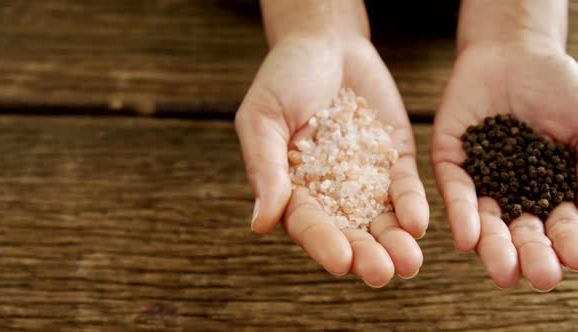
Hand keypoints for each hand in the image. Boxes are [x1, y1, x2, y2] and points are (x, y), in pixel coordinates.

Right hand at [235, 35, 428, 285]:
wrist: (326, 44)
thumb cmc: (283, 78)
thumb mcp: (263, 118)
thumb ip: (265, 168)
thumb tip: (260, 223)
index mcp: (292, 189)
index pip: (307, 223)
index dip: (322, 242)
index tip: (340, 260)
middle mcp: (329, 192)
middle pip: (348, 230)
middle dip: (365, 253)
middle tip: (381, 273)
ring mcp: (364, 178)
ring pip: (380, 218)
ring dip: (394, 242)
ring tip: (409, 262)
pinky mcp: (393, 160)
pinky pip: (404, 188)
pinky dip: (411, 205)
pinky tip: (418, 223)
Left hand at [432, 42, 577, 290]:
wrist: (518, 53)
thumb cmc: (562, 90)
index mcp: (551, 193)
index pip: (562, 225)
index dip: (568, 241)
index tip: (575, 258)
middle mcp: (514, 194)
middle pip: (522, 232)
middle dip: (532, 255)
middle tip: (539, 278)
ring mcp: (482, 180)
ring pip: (487, 221)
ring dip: (495, 247)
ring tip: (503, 271)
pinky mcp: (451, 163)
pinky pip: (455, 192)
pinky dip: (462, 214)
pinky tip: (466, 238)